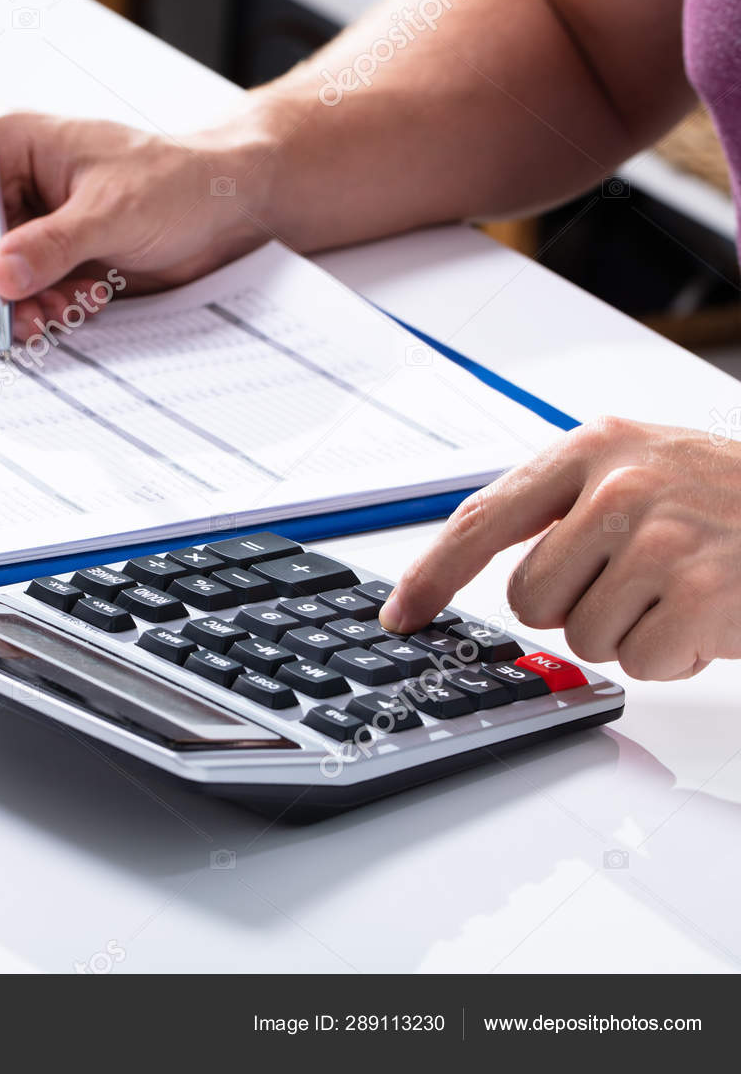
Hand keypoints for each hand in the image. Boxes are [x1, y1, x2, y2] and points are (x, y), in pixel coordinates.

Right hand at [0, 111, 274, 338]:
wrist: (220, 210)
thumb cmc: (177, 182)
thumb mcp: (115, 210)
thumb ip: (54, 244)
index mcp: (10, 146)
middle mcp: (4, 186)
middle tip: (20, 316)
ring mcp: (18, 228)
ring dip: (11, 307)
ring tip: (62, 311)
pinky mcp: (38, 265)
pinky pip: (10, 300)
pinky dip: (34, 313)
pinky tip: (78, 305)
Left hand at [380, 417, 740, 679]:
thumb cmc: (731, 501)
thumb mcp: (641, 469)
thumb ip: (562, 506)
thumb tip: (472, 568)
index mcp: (594, 447)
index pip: (482, 518)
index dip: (432, 575)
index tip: (401, 615)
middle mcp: (622, 485)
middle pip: (529, 597)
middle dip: (574, 607)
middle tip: (637, 581)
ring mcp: (664, 538)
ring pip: (580, 636)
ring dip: (628, 631)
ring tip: (678, 593)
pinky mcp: (703, 592)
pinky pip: (639, 662)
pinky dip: (671, 656)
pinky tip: (706, 618)